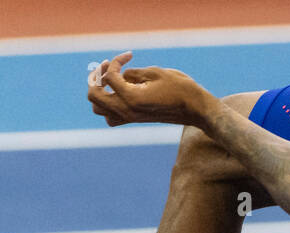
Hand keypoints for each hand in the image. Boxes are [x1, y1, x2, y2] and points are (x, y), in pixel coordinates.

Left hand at [87, 52, 212, 127]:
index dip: (116, 62)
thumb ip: (131, 73)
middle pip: (94, 95)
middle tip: (108, 66)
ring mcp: (130, 117)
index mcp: (132, 98)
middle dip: (97, 77)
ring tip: (110, 79)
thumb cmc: (180, 88)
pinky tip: (118, 93)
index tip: (130, 55)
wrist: (195, 109)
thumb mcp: (155, 73)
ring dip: (99, 92)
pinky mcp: (134, 120)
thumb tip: (119, 75)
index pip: (110, 76)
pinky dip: (108, 105)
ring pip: (98, 108)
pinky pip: (111, 117)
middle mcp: (127, 111)